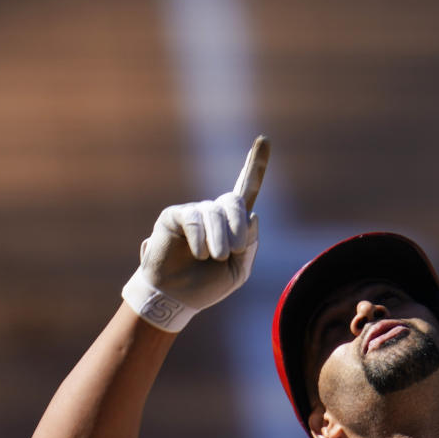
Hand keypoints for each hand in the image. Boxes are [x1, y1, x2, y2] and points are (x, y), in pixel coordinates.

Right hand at [122, 136, 269, 332]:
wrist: (177, 298)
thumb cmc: (207, 286)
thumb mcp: (239, 271)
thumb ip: (250, 245)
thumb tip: (252, 214)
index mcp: (232, 223)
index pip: (246, 189)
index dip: (256, 165)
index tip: (264, 139)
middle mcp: (213, 212)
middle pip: (234, 201)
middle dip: (237, 227)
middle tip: (231, 253)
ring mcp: (194, 212)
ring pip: (215, 213)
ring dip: (219, 238)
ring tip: (215, 257)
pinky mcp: (174, 216)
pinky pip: (193, 218)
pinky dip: (200, 237)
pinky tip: (198, 253)